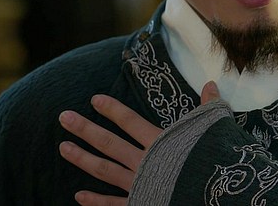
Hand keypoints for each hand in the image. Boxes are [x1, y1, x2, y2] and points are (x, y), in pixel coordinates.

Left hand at [59, 81, 220, 205]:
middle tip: (63, 118)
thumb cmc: (214, 161)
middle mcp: (144, 163)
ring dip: (83, 159)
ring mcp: (139, 186)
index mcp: (161, 143)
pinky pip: (114, 204)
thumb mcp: (213, 130)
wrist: (214, 197)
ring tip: (63, 148)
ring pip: (105, 170)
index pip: (131, 122)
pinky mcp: (139, 204)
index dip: (112, 110)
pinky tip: (79, 195)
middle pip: (109, 143)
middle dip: (85, 130)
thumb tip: (210, 83)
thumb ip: (208, 107)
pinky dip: (96, 201)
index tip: (94, 99)